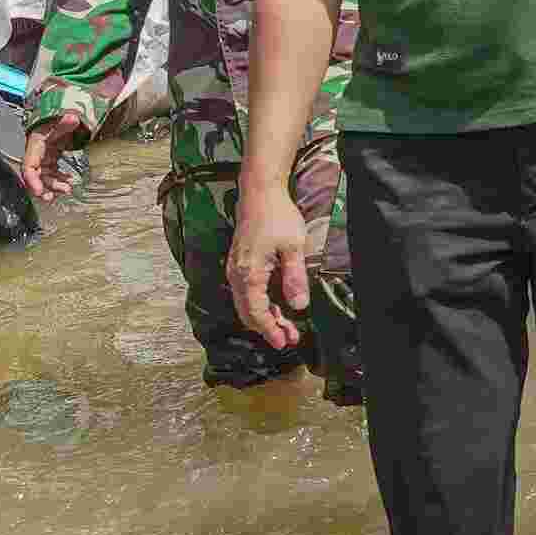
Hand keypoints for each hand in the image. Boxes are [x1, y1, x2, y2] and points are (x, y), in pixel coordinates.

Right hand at [21, 114, 87, 199]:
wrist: (57, 116)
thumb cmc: (53, 119)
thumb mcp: (58, 119)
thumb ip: (65, 121)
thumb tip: (72, 118)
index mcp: (35, 146)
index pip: (29, 167)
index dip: (32, 181)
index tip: (38, 192)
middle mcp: (37, 154)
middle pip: (36, 176)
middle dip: (44, 188)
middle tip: (52, 197)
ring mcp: (44, 157)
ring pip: (45, 176)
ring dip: (54, 185)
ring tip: (67, 189)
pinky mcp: (51, 158)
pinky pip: (52, 173)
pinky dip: (59, 179)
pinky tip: (68, 181)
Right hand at [228, 185, 314, 348]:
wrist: (260, 192)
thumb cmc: (277, 216)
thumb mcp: (294, 247)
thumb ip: (295, 278)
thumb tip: (299, 307)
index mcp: (248, 274)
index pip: (256, 313)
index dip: (270, 330)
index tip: (283, 343)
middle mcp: (236, 274)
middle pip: (248, 312)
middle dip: (268, 328)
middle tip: (289, 339)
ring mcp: (236, 269)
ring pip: (247, 303)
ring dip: (266, 317)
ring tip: (287, 327)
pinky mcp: (240, 263)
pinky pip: (247, 292)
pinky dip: (261, 304)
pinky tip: (277, 306)